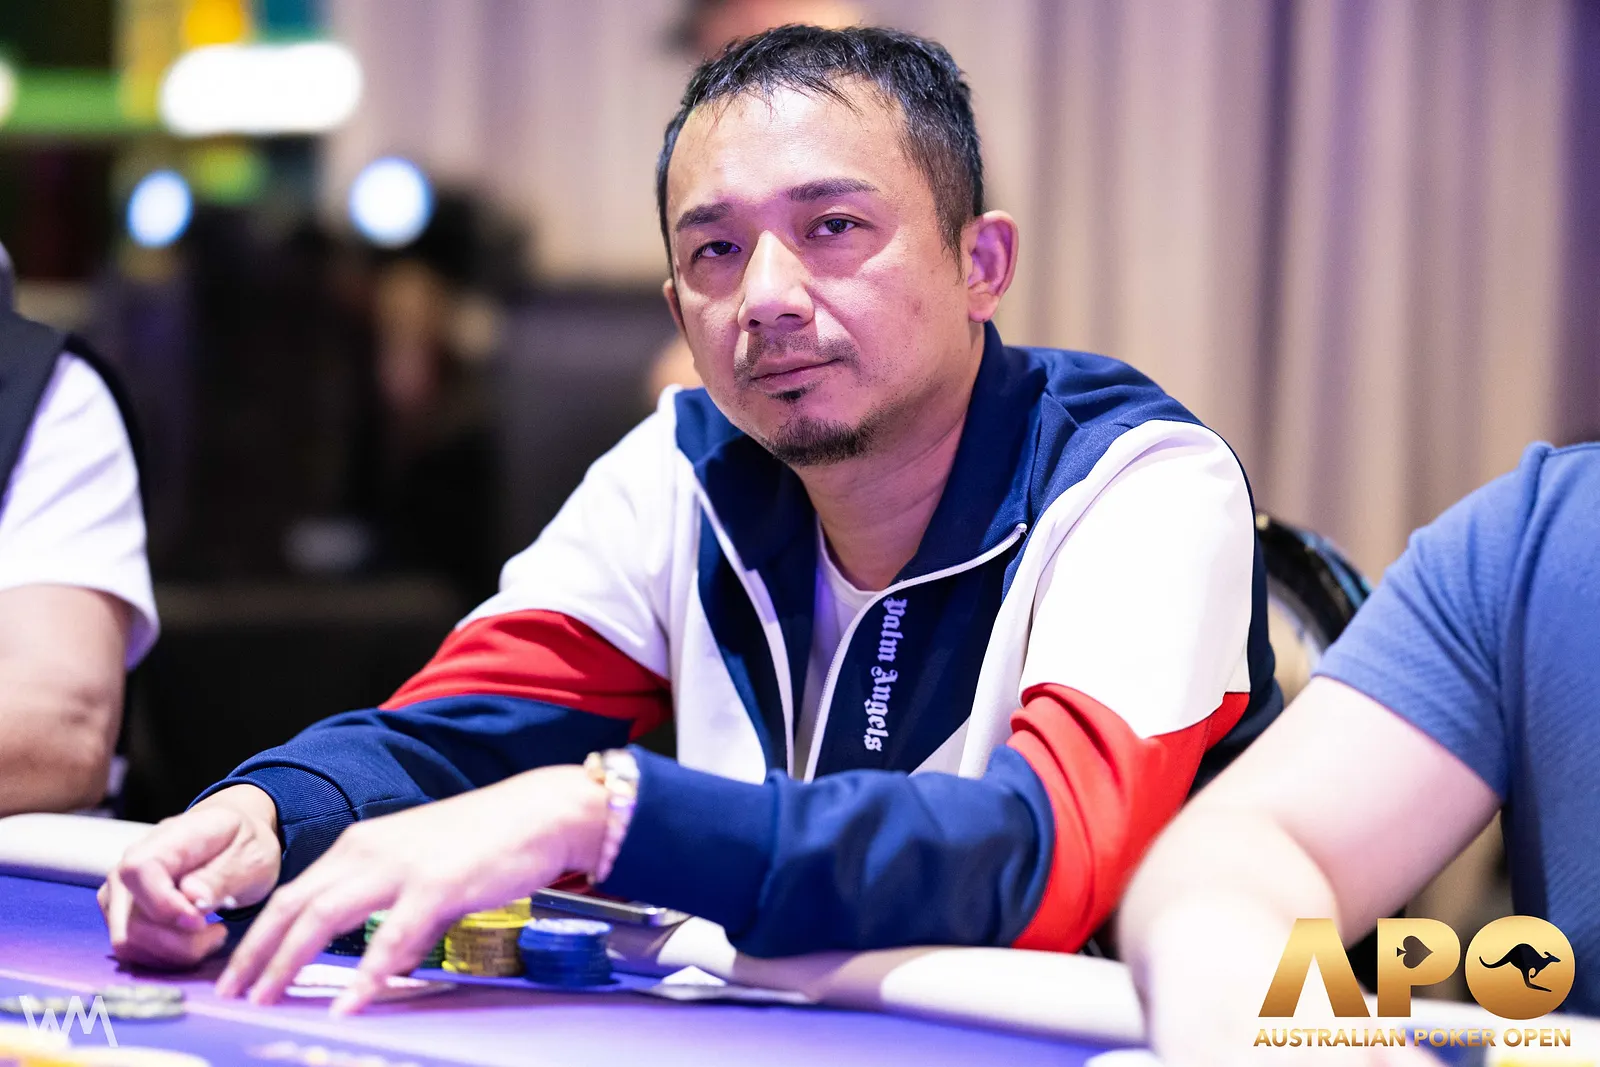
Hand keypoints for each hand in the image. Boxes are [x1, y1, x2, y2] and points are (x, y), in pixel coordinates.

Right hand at [100, 784, 281, 967]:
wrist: (230, 844)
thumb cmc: (242, 846)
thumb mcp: (252, 855)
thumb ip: (223, 875)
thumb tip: (191, 896)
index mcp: (165, 840)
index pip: (138, 870)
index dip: (164, 904)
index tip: (201, 922)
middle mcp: (129, 866)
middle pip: (131, 922)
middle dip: (179, 943)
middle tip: (219, 933)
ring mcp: (118, 894)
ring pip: (127, 944)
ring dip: (174, 954)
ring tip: (211, 936)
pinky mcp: (119, 918)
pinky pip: (131, 952)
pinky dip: (164, 958)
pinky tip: (194, 942)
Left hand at [216, 764, 606, 1013]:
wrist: (542, 812)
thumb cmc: (490, 840)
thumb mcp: (427, 871)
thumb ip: (400, 913)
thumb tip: (388, 962)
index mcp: (363, 844)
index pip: (295, 891)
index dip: (261, 933)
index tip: (236, 969)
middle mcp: (370, 850)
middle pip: (294, 904)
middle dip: (256, 952)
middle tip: (230, 993)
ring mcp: (400, 867)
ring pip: (323, 918)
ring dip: (287, 962)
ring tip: (265, 999)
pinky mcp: (435, 886)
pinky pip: (390, 939)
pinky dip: (365, 975)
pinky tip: (348, 1003)